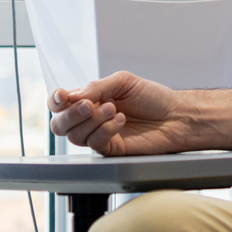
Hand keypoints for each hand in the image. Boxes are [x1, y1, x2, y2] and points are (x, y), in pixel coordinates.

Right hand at [49, 71, 194, 155]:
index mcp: (89, 99)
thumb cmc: (153, 98)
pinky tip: (121, 121)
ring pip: (75, 136)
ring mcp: (99, 136)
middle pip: (60, 125)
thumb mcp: (123, 81)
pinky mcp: (111, 150)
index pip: (60, 103)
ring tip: (114, 109)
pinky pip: (95, 144)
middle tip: (89, 105)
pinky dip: (106, 130)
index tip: (63, 96)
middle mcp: (90, 119)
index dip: (55, 100)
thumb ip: (96, 87)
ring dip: (93, 121)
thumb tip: (74, 96)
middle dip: (70, 115)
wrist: (176, 115)